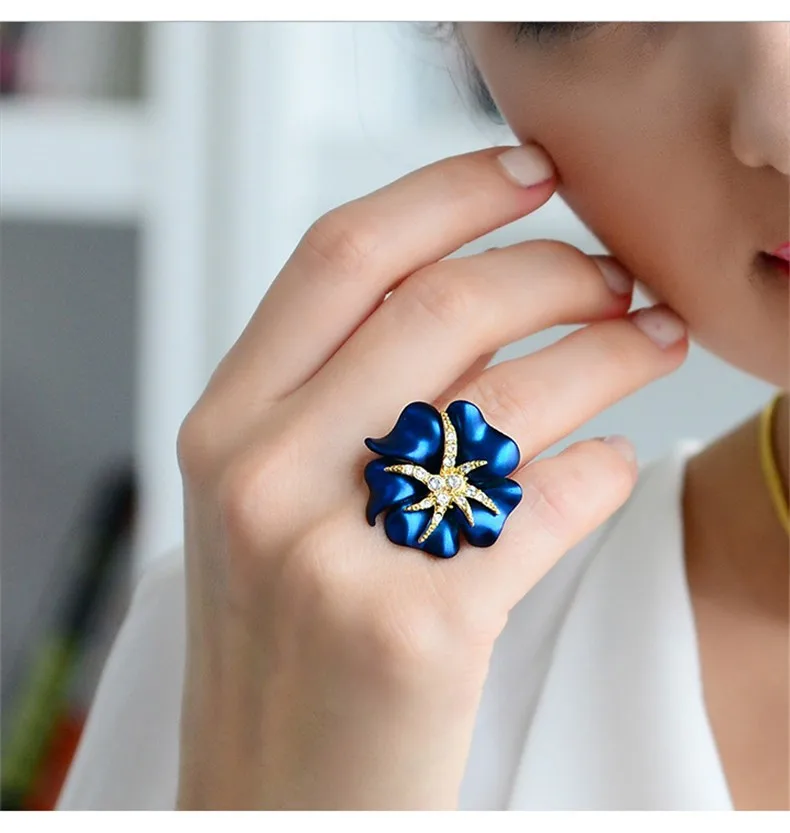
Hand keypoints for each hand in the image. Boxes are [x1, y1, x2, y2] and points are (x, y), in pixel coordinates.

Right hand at [174, 143, 687, 808]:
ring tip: (651, 342)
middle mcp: (261, 474)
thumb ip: (334, 402)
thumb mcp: (265, 507)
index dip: (448, 192)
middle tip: (617, 278)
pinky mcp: (415, 630)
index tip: (533, 174)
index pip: (342, 256)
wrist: (272, 802)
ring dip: (607, 351)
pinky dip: (600, 470)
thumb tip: (467, 300)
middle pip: (441, 305)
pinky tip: (610, 465)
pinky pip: (545, 503)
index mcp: (222, 427)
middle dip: (556, 270)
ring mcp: (330, 552)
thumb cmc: (283, 649)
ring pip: (508, 394)